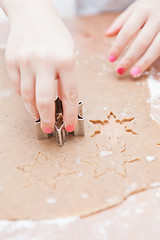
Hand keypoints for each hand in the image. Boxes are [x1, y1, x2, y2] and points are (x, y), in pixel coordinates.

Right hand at [3, 0, 77, 132]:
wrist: (33, 15)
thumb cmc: (55, 36)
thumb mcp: (69, 55)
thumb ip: (67, 79)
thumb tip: (62, 103)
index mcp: (66, 60)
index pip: (69, 95)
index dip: (69, 114)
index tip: (68, 126)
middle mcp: (45, 61)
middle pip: (44, 100)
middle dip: (47, 119)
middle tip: (48, 128)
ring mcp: (26, 61)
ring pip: (27, 96)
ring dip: (33, 110)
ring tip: (38, 116)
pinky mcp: (11, 61)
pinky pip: (17, 87)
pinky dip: (24, 97)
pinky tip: (29, 98)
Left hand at [105, 0, 159, 76]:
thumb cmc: (152, 5)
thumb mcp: (136, 8)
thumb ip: (122, 21)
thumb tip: (107, 34)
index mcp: (144, 10)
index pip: (127, 32)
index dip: (118, 47)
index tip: (110, 59)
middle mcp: (157, 18)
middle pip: (141, 42)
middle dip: (129, 58)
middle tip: (119, 70)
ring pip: (156, 48)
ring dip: (143, 62)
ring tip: (133, 73)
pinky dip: (153, 60)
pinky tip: (145, 67)